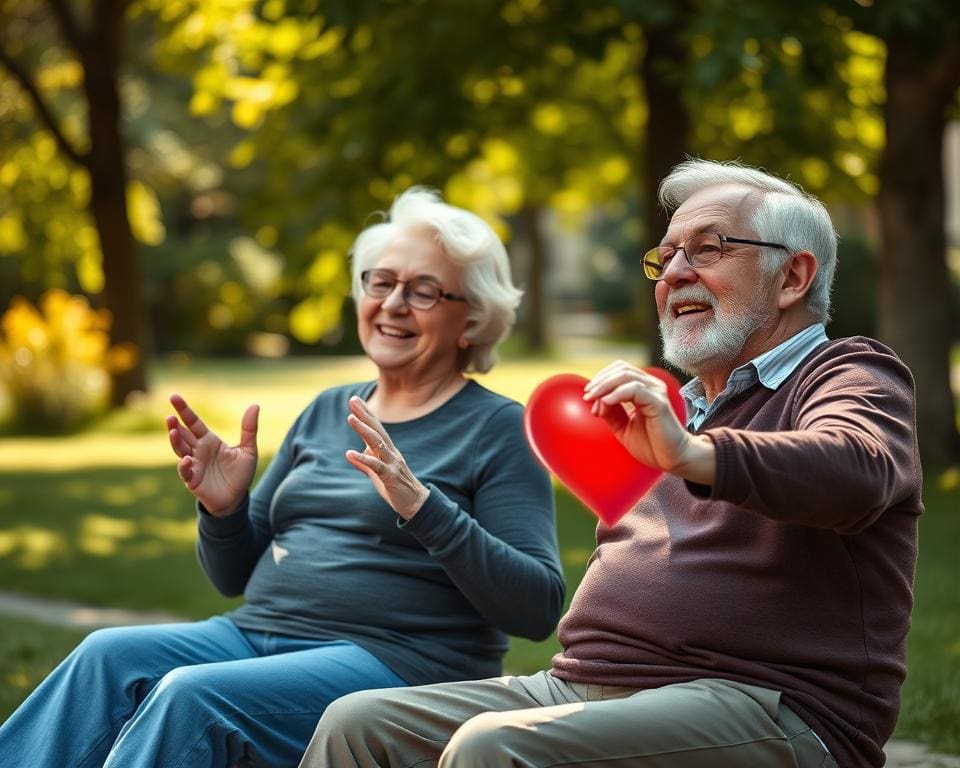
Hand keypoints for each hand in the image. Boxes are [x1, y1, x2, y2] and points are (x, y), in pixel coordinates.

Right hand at [166, 394, 259, 516]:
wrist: (237, 499)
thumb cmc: (240, 474)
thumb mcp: (248, 450)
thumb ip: (249, 429)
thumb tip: (254, 405)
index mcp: (209, 441)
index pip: (194, 422)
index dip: (184, 410)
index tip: (174, 396)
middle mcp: (198, 450)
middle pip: (183, 434)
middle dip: (175, 425)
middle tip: (170, 416)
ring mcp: (193, 465)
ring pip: (180, 450)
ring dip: (175, 441)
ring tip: (173, 430)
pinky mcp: (193, 480)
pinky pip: (186, 471)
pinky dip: (184, 465)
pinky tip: (186, 459)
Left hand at [345, 396, 428, 519]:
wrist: (415, 503)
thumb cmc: (396, 487)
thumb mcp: (377, 474)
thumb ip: (364, 463)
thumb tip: (350, 454)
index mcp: (387, 450)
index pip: (375, 428)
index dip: (365, 414)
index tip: (355, 399)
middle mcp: (391, 452)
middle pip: (377, 430)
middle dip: (364, 414)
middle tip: (353, 400)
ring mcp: (392, 463)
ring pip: (377, 443)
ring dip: (363, 429)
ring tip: (350, 418)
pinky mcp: (391, 476)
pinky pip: (376, 466)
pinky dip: (362, 459)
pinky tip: (349, 453)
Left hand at [582, 361, 714, 484]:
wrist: (671, 460)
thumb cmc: (651, 444)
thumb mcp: (622, 426)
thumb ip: (610, 412)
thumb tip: (594, 401)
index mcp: (644, 388)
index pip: (620, 370)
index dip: (601, 378)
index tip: (587, 395)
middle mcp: (651, 386)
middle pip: (621, 369)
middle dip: (600, 381)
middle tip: (587, 396)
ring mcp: (656, 392)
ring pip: (625, 375)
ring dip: (604, 386)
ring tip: (593, 400)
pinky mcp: (659, 402)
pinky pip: (634, 390)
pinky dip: (616, 394)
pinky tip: (606, 403)